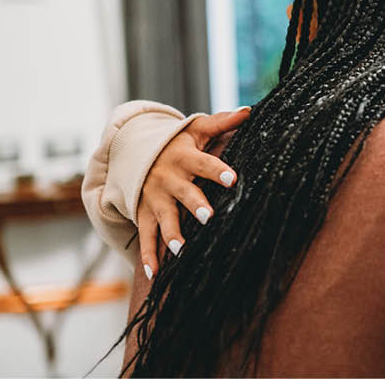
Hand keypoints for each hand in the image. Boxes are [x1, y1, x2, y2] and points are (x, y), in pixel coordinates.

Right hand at [137, 107, 249, 279]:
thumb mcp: (196, 128)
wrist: (134, 152)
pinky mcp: (143, 213)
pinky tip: (154, 273)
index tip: (232, 178)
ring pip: (163, 217)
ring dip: (171, 234)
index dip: (217, 170)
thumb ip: (222, 122)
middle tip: (209, 216)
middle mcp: (168, 179)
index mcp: (184, 157)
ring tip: (181, 249)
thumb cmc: (176, 141)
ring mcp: (153, 198)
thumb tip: (250, 110)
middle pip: (183, 193)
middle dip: (195, 204)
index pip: (204, 163)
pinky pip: (145, 236)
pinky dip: (147, 256)